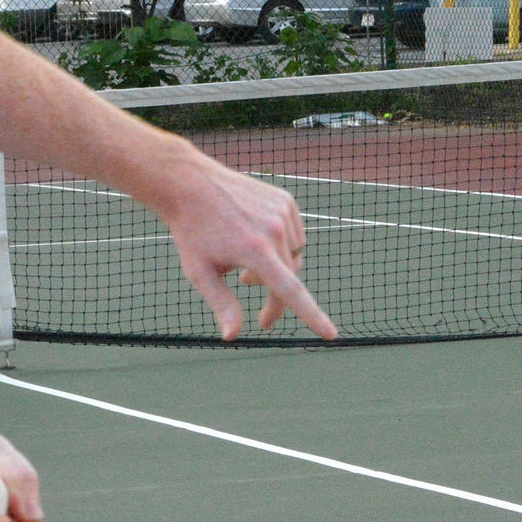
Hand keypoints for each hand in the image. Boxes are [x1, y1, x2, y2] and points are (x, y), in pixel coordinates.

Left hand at [163, 159, 337, 340]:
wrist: (190, 185)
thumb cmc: (192, 233)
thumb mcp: (200, 273)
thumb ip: (222, 305)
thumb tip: (232, 337)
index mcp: (255, 250)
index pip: (290, 291)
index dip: (312, 315)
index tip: (330, 334)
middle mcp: (275, 229)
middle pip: (289, 279)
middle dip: (273, 297)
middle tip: (252, 300)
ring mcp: (283, 212)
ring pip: (293, 258)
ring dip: (275, 267)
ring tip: (245, 262)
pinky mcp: (285, 201)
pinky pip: (294, 236)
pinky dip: (280, 246)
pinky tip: (255, 239)